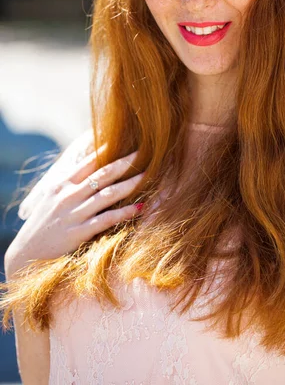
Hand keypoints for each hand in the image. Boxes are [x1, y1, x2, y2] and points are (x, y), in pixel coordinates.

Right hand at [5, 149, 144, 277]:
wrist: (26, 252)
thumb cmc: (44, 223)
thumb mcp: (52, 197)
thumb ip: (71, 183)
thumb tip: (92, 169)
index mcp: (62, 184)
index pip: (88, 162)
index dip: (107, 150)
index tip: (125, 141)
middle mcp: (68, 195)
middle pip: (102, 175)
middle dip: (125, 163)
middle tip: (143, 153)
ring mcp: (74, 214)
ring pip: (107, 195)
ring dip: (130, 184)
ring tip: (147, 176)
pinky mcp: (78, 233)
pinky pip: (106, 220)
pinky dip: (124, 213)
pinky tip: (140, 207)